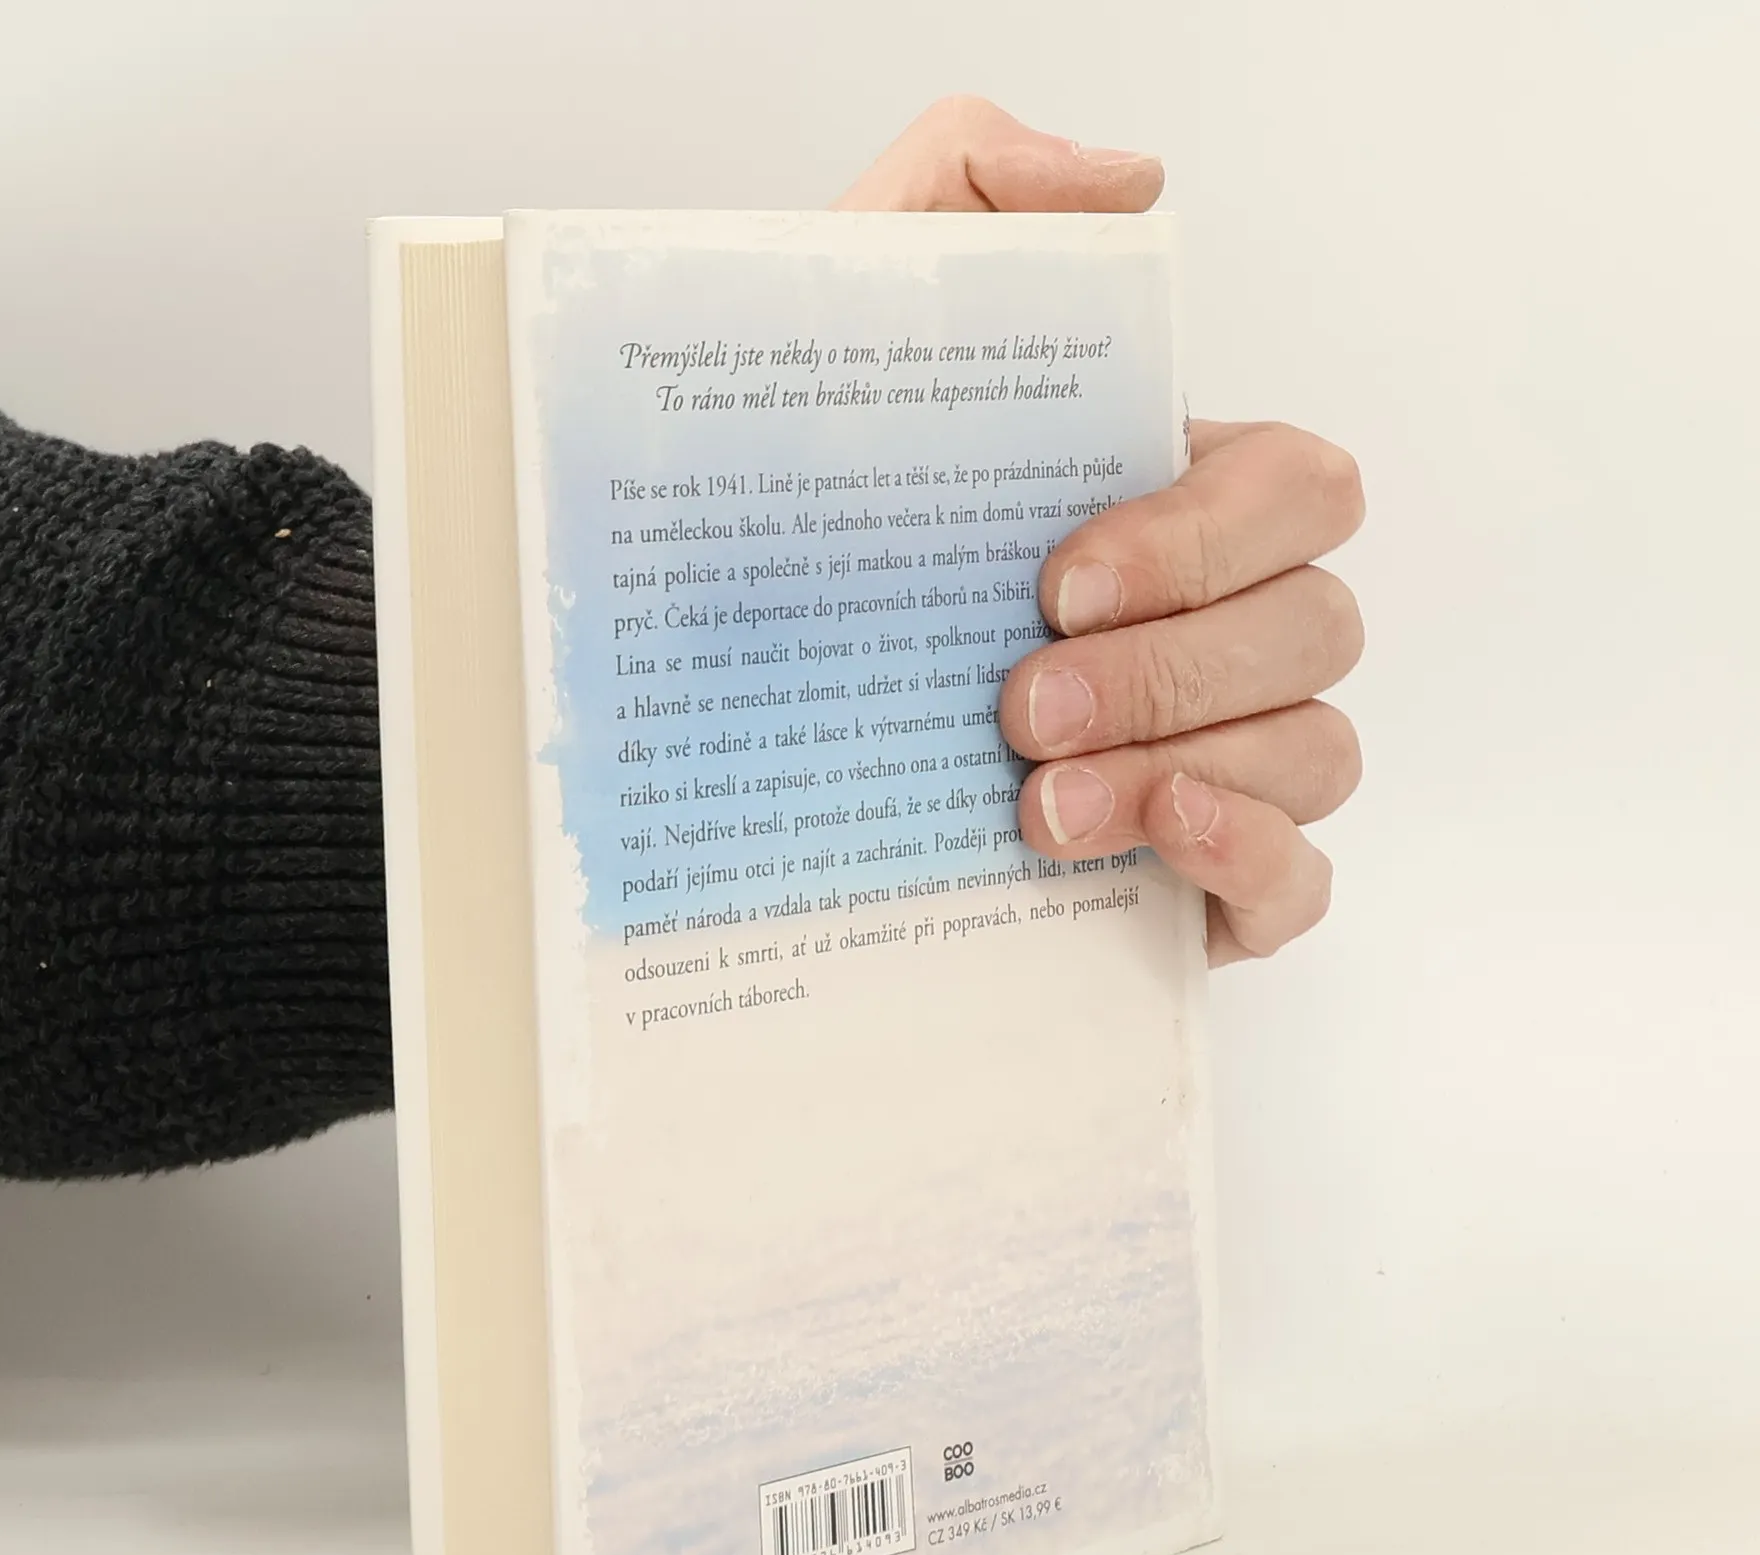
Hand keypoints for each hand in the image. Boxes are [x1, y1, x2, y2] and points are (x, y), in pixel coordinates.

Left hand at [839, 98, 1364, 963]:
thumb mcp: (842, 336)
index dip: (1207, 536)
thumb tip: (1124, 188)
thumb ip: (964, 191)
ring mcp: (1224, 758)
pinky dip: (1254, 857)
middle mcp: (1217, 629)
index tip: (1055, 581)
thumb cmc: (799, 535)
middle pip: (1314, 627)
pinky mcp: (1201, 884)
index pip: (1298, 490)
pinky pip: (1300, 881)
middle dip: (1170, 672)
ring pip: (1316, 750)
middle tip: (1017, 709)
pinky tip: (1157, 837)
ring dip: (1189, 767)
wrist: (720, 737)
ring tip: (1035, 807)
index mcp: (1169, 506)